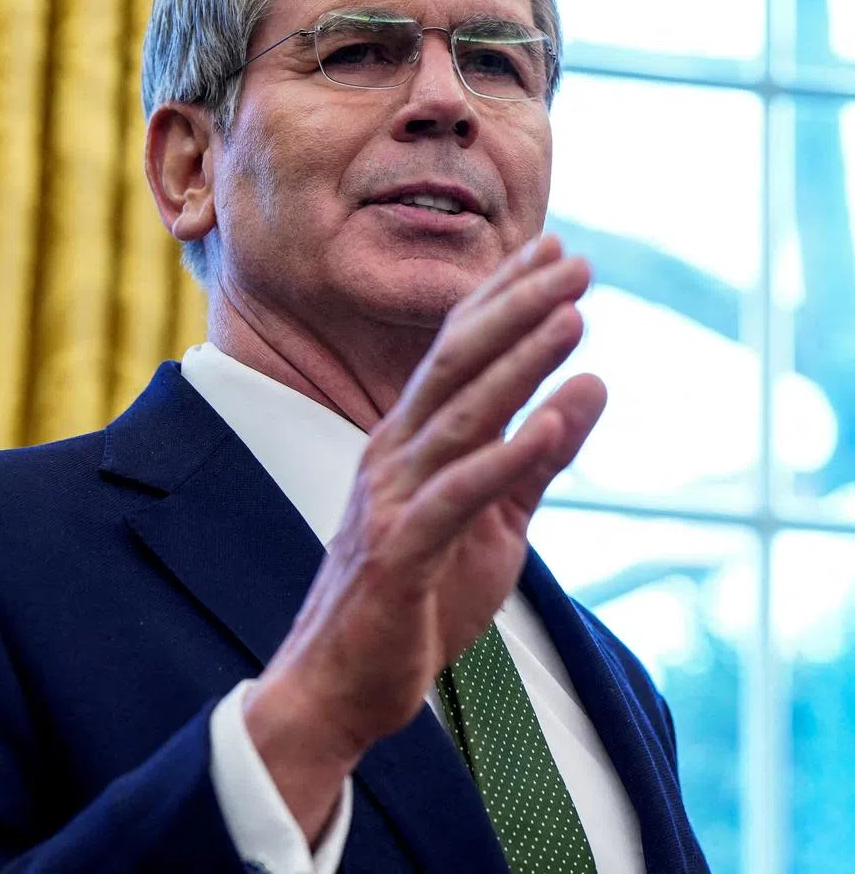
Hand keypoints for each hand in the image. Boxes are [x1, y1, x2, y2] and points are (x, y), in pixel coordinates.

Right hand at [243, 235, 606, 840]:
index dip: (505, 298)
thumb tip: (594, 384)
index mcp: (410, 440)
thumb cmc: (417, 597)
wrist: (342, 682)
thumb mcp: (495, 521)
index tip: (553, 253)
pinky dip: (508, 457)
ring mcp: (392, 498)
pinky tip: (554, 421)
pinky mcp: (400, 551)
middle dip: (516, 307)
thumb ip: (539, 458)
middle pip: (457, 364)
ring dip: (518, 363)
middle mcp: (394, 452)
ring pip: (460, 415)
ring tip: (571, 316)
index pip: (458, 352)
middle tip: (573, 259)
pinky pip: (459, 496)